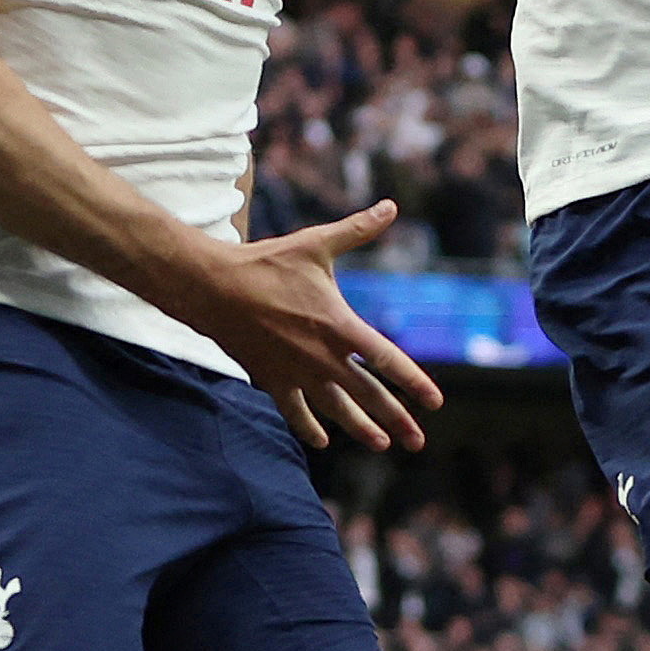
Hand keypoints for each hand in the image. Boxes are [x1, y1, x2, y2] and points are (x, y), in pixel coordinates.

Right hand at [182, 199, 442, 449]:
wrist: (215, 288)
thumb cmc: (267, 263)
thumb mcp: (316, 244)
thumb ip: (357, 229)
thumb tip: (390, 207)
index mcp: (340, 326)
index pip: (387, 361)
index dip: (414, 383)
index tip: (434, 403)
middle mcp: (323, 357)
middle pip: (369, 396)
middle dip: (396, 420)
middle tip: (417, 443)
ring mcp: (297, 373)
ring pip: (337, 409)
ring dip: (361, 429)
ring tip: (381, 444)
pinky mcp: (272, 380)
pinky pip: (296, 412)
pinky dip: (309, 428)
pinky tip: (323, 441)